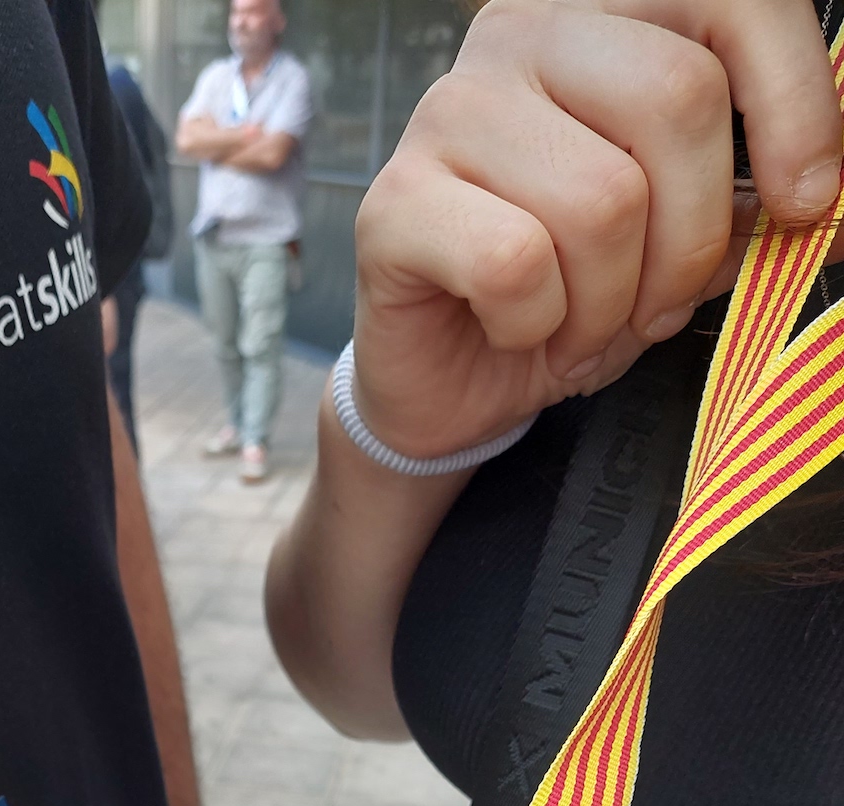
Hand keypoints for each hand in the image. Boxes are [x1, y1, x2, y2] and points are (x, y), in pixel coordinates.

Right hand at [353, 0, 843, 458]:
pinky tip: (517, 328)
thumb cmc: (566, 293)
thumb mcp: (682, 241)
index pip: (733, 2)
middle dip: (691, 237)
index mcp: (604, 14)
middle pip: (676, 99)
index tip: (806, 205)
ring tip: (582, 325)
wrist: (451, 380)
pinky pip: (515, 265)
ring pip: (601, 200)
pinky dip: (536, 324)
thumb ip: (749, 204)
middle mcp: (521, 34)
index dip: (795, 106)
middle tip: (660, 305)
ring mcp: (448, 112)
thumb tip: (829, 209)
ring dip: (610, 301)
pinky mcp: (393, 203)